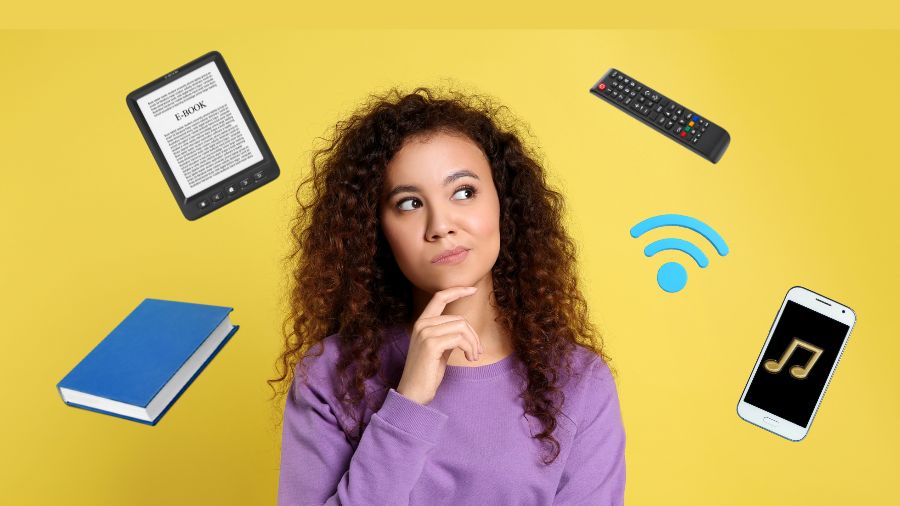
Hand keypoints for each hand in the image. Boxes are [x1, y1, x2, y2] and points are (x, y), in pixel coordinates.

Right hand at [395, 286, 482, 405]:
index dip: (457, 290)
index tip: (473, 289)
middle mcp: (421, 324)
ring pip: (461, 327)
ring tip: (474, 356)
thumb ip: (447, 335)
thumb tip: (465, 329)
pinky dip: (469, 348)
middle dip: (473, 335)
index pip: (439, 297)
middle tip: (477, 352)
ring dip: (473, 342)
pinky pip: (460, 338)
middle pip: (458, 318)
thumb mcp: (438, 349)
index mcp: (421, 323)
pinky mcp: (431, 344)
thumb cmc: (427, 373)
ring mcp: (425, 333)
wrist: (413, 393)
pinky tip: (469, 358)